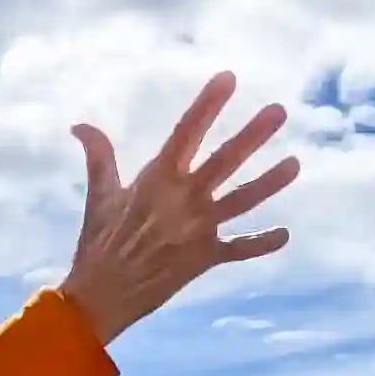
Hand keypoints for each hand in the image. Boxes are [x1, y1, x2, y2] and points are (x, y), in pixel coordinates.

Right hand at [58, 72, 297, 343]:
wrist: (102, 297)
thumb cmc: (99, 245)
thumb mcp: (99, 197)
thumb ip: (99, 157)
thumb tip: (79, 125)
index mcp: (158, 180)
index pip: (187, 133)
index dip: (207, 105)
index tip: (229, 78)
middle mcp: (184, 200)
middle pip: (226, 161)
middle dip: (253, 135)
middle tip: (279, 110)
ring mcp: (198, 229)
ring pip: (242, 200)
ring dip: (269, 182)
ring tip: (295, 164)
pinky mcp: (205, 258)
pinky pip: (239, 249)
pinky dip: (262, 244)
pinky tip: (285, 235)